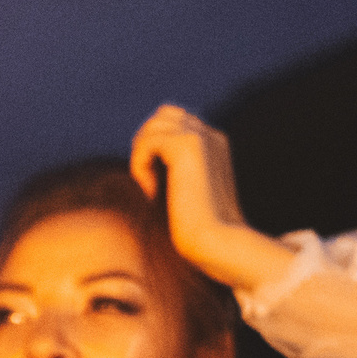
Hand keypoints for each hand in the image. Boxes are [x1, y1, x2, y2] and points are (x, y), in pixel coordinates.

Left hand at [129, 104, 285, 291]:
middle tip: (147, 180)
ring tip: (150, 186)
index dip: (156, 147)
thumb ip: (172, 171)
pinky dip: (140, 166)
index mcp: (215, 144)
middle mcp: (211, 135)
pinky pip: (146, 143)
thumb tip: (144, 160)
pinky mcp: (188, 145)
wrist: (217, 242)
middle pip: (163, 115)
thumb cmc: (200, 230)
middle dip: (147, 143)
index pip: (176, 123)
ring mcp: (202, 136)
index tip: (157, 183)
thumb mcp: (183, 193)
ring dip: (142, 155)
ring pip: (153, 125)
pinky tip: (151, 191)